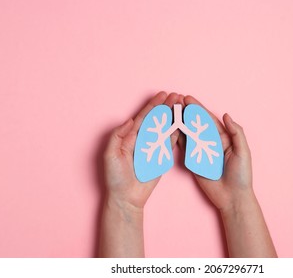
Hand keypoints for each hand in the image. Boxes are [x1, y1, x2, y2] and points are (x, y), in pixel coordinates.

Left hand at [103, 91, 180, 210]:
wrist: (127, 197)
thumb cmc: (115, 177)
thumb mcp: (110, 155)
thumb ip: (118, 136)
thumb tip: (131, 120)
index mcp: (130, 137)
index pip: (143, 117)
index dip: (152, 105)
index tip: (162, 95)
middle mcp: (143, 140)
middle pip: (157, 120)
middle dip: (166, 107)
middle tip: (176, 96)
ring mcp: (154, 149)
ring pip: (165, 129)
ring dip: (173, 117)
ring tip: (181, 106)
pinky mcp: (162, 158)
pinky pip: (170, 144)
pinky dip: (176, 133)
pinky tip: (182, 124)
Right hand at [179, 95, 253, 212]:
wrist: (232, 197)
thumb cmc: (241, 175)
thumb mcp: (243, 152)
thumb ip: (236, 133)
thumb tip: (226, 115)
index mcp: (223, 138)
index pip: (209, 120)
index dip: (198, 108)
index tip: (188, 98)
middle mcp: (211, 143)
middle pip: (196, 124)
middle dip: (186, 112)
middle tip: (175, 101)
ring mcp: (200, 152)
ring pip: (188, 134)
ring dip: (180, 122)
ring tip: (170, 111)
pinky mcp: (193, 162)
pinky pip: (184, 148)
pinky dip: (177, 138)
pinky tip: (170, 128)